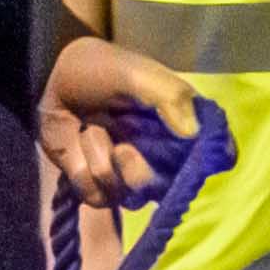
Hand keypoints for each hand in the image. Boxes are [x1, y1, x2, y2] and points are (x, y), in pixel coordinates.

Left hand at [36, 32, 197, 208]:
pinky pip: (97, 198)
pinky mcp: (100, 187)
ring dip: (102, 159)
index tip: (176, 153)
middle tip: (121, 146)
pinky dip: (81, 171)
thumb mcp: (138, 75)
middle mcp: (165, 158)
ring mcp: (132, 176)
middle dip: (136, 166)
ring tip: (90, 128)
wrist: (54, 78)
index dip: (200, 163)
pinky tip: (77, 145)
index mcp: (186, 128)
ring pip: (129, 195)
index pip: (215, 158)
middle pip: (167, 188)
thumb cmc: (102, 71)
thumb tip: (193, 133)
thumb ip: (169, 97)